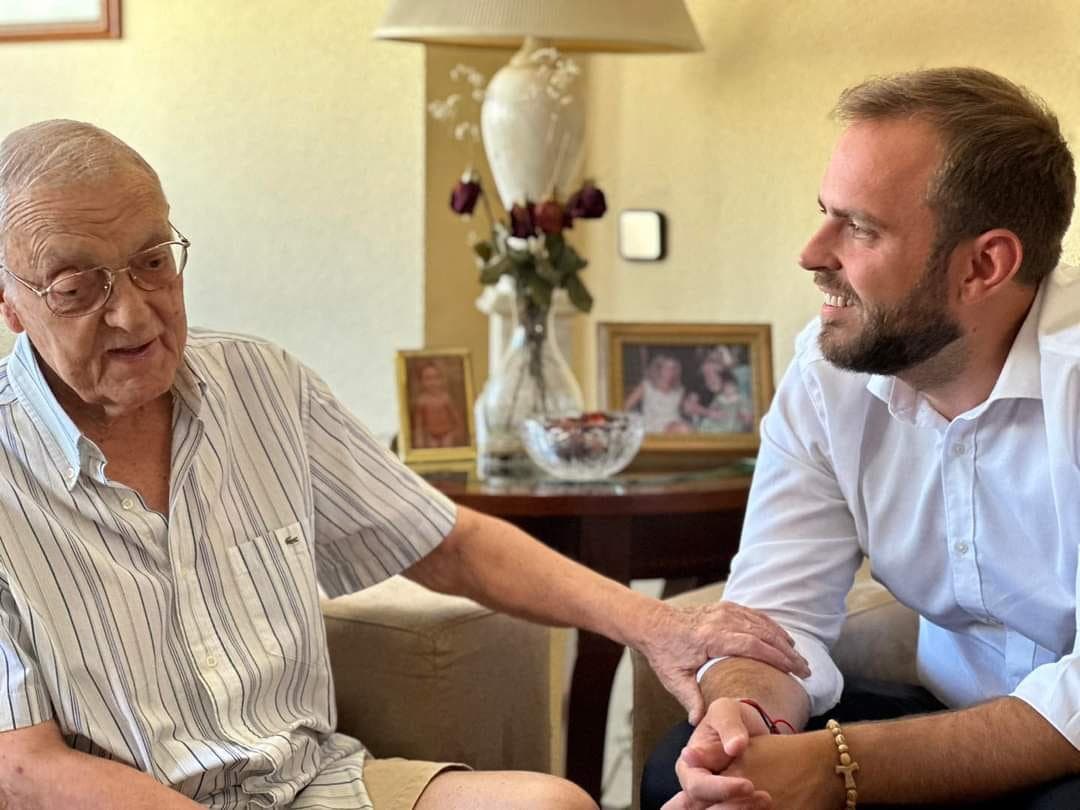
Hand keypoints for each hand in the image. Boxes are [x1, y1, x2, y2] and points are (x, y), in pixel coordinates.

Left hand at [640, 601, 810, 723]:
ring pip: (761, 623)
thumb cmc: (664, 653)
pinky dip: (771, 626)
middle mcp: (721, 620)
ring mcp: (724, 611)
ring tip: (799, 658)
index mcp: (711, 637)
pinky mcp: (724, 608)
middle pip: (763, 634)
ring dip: (782, 639)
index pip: (752, 645)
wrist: (653, 624)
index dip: (776, 657)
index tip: (795, 671)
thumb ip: (690, 699)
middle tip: (805, 670)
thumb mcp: (673, 679)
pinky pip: (754, 615)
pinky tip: (783, 638)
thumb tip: (701, 722)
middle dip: (787, 652)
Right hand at [662, 699, 774, 809]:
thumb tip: (733, 748)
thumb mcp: (727, 710)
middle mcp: (696, 788)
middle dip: (736, 806)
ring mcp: (712, 799)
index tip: (749, 785)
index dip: (722, 789)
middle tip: (765, 797)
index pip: (697, 786)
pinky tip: (766, 804)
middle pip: (708, 809)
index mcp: (688, 766)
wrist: (747, 729)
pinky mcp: (729, 804)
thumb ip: (729, 726)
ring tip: (767, 799)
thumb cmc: (732, 718)